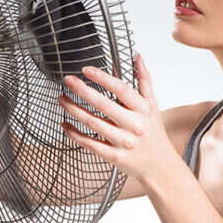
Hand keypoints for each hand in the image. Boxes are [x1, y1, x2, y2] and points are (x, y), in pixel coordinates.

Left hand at [58, 54, 173, 186]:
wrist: (160, 165)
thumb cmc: (153, 132)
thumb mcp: (153, 105)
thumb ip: (144, 80)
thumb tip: (138, 57)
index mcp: (143, 109)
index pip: (122, 89)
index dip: (103, 78)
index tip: (87, 70)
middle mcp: (134, 125)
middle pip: (104, 105)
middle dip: (83, 91)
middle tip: (68, 80)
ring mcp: (123, 142)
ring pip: (93, 123)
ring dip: (74, 110)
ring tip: (62, 99)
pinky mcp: (114, 156)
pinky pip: (89, 143)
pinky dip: (74, 134)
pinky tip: (65, 124)